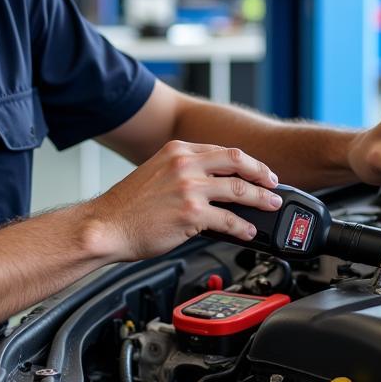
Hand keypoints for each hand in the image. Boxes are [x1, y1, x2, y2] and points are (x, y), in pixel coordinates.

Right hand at [84, 140, 280, 260]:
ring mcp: (189, 188)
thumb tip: (211, 185)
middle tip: (273, 183)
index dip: (245, 161)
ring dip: (260, 198)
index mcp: (177, 151)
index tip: (256, 169)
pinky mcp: (191, 214)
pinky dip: (243, 226)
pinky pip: (228, 219)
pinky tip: (248, 230)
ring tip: (271, 205)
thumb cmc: (126, 207)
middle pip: (237, 161)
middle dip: (261, 173)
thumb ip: (182, 172)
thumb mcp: (155, 173)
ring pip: (238, 189)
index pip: (221, 150)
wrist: (107, 226)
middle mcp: (185, 165)